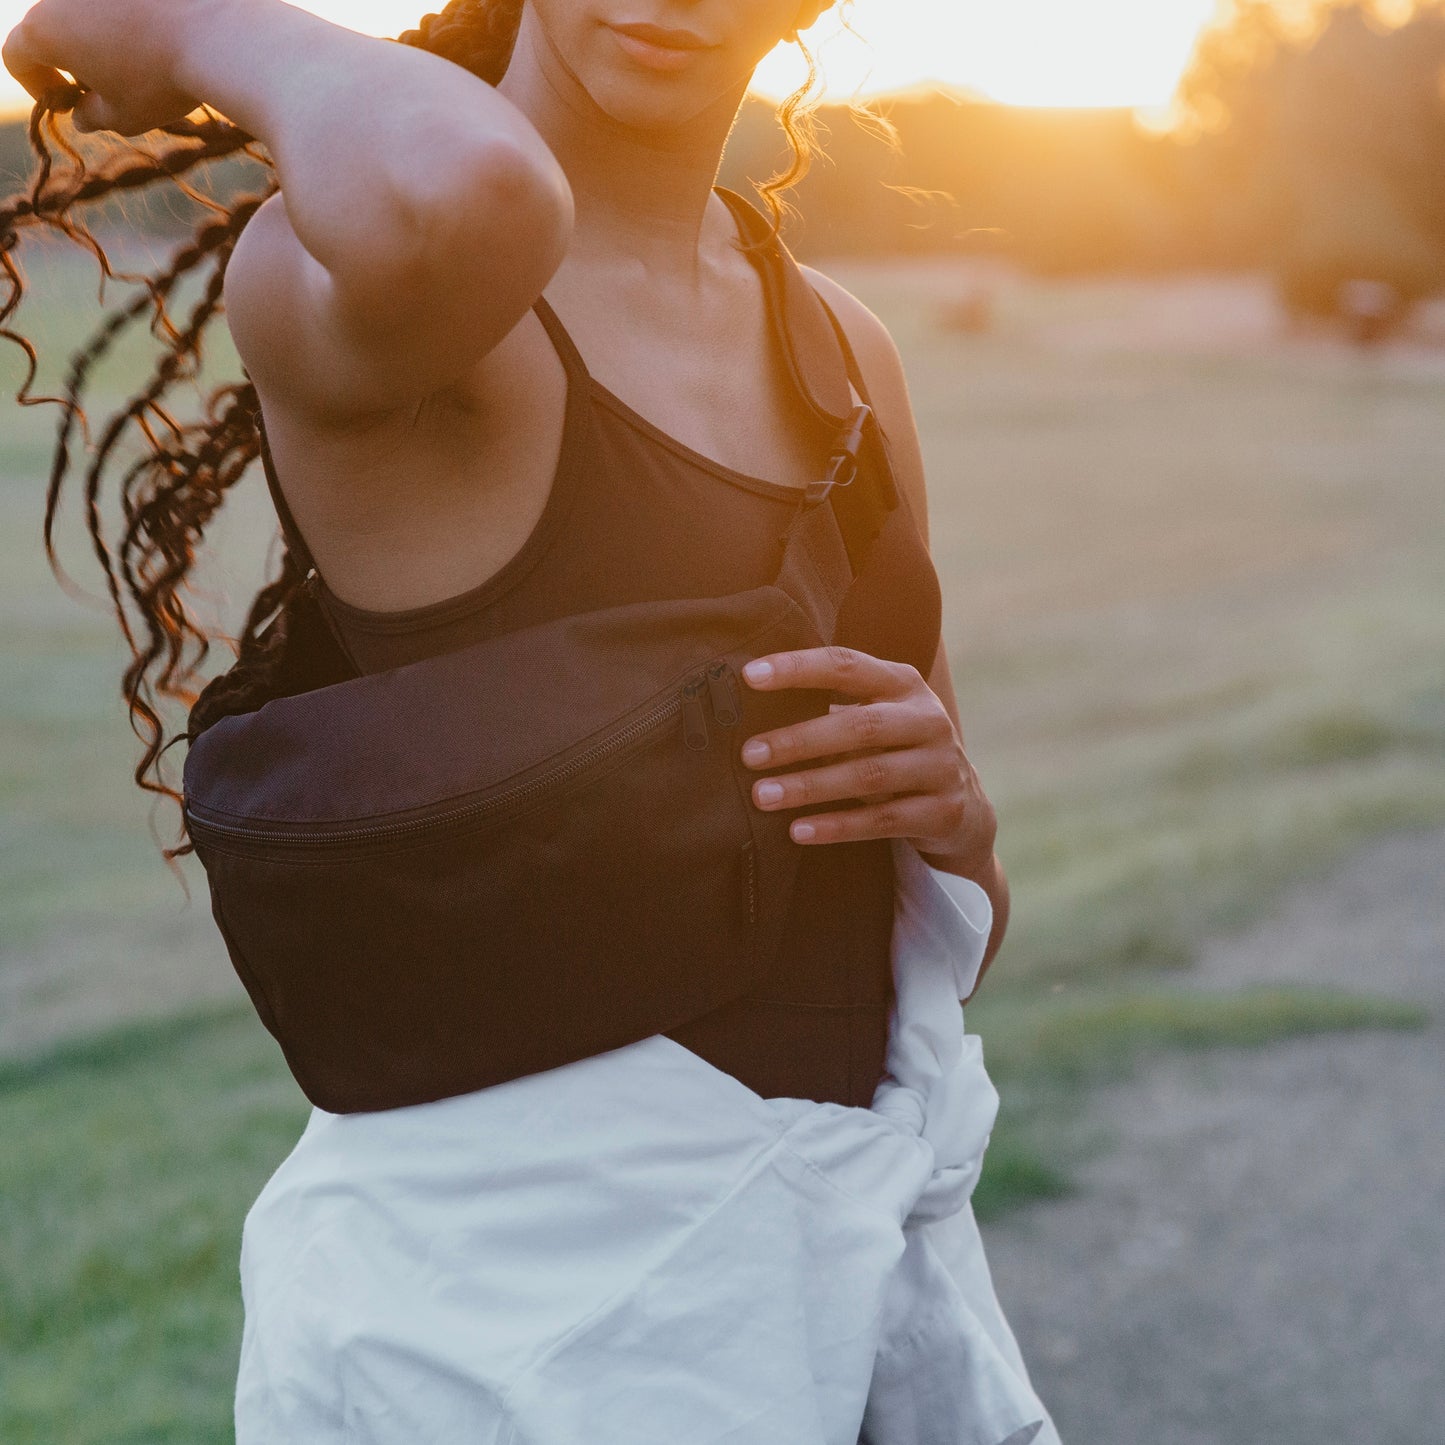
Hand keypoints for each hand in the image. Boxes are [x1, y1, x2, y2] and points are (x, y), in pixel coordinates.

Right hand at [3, 0, 200, 134]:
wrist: (213, 34)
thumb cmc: (161, 82)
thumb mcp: (124, 117)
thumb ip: (93, 117)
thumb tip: (82, 116)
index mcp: (44, 31)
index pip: (16, 56)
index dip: (37, 85)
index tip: (66, 103)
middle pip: (50, 28)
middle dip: (72, 62)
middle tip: (107, 91)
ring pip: (84, 11)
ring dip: (100, 38)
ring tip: (141, 65)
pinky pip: (121, 4)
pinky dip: (130, 19)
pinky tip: (160, 39)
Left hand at [739, 644, 997, 870]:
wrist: (961, 808)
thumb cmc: (894, 751)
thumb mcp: (875, 718)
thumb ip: (832, 708)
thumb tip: (750, 707)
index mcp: (903, 684)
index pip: (847, 665)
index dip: (798, 668)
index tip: (749, 676)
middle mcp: (928, 719)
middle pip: (860, 725)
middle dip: (799, 739)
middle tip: (749, 755)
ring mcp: (941, 766)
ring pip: (869, 775)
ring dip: (810, 786)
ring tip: (763, 796)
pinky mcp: (943, 812)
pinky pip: (882, 820)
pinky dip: (837, 826)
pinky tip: (798, 830)